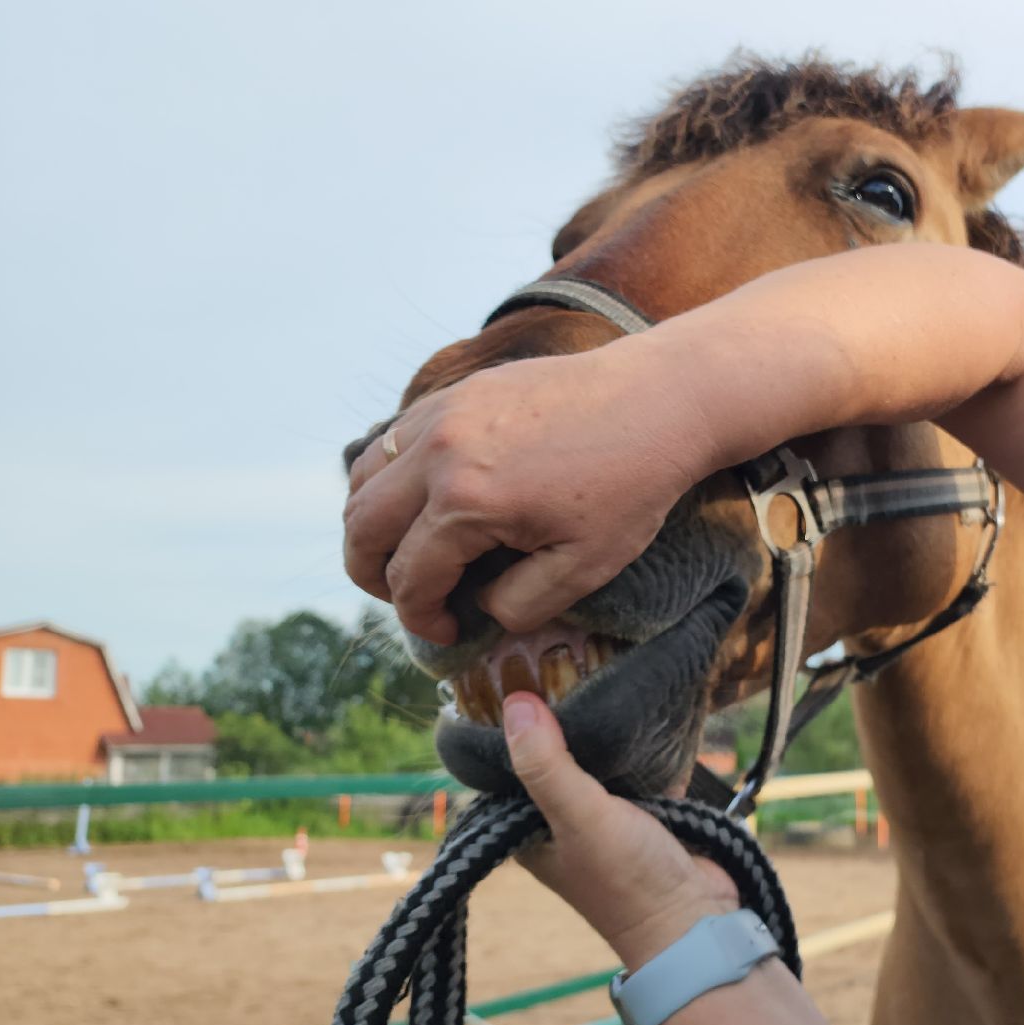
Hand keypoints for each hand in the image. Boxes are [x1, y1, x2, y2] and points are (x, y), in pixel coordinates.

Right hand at [342, 343, 710, 644]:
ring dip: (372, 523)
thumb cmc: (631, 486)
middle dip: (372, 576)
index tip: (446, 632)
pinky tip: (428, 500)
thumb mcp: (585, 567)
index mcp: (465, 503)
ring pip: (364, 476)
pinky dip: (390, 477)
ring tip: (407, 552)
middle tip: (409, 599)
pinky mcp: (458, 391)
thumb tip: (478, 610)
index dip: (420, 619)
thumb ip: (520, 603)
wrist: (661, 399)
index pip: (410, 579)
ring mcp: (442, 412)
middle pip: (362, 527)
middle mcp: (437, 452)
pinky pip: (394, 438)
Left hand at [502, 691, 737, 969]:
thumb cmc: (629, 880)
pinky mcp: (647, 809)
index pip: (507, 767)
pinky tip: (645, 702)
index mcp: (528, 829)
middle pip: (554, 756)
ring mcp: (606, 815)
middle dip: (563, 717)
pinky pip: (639, 764)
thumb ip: (546, 765)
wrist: (698, 919)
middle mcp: (562, 820)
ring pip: (598, 757)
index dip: (509, 726)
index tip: (515, 674)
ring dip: (605, 726)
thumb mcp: (580, 817)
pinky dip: (644, 741)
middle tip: (566, 659)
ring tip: (604, 670)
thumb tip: (514, 702)